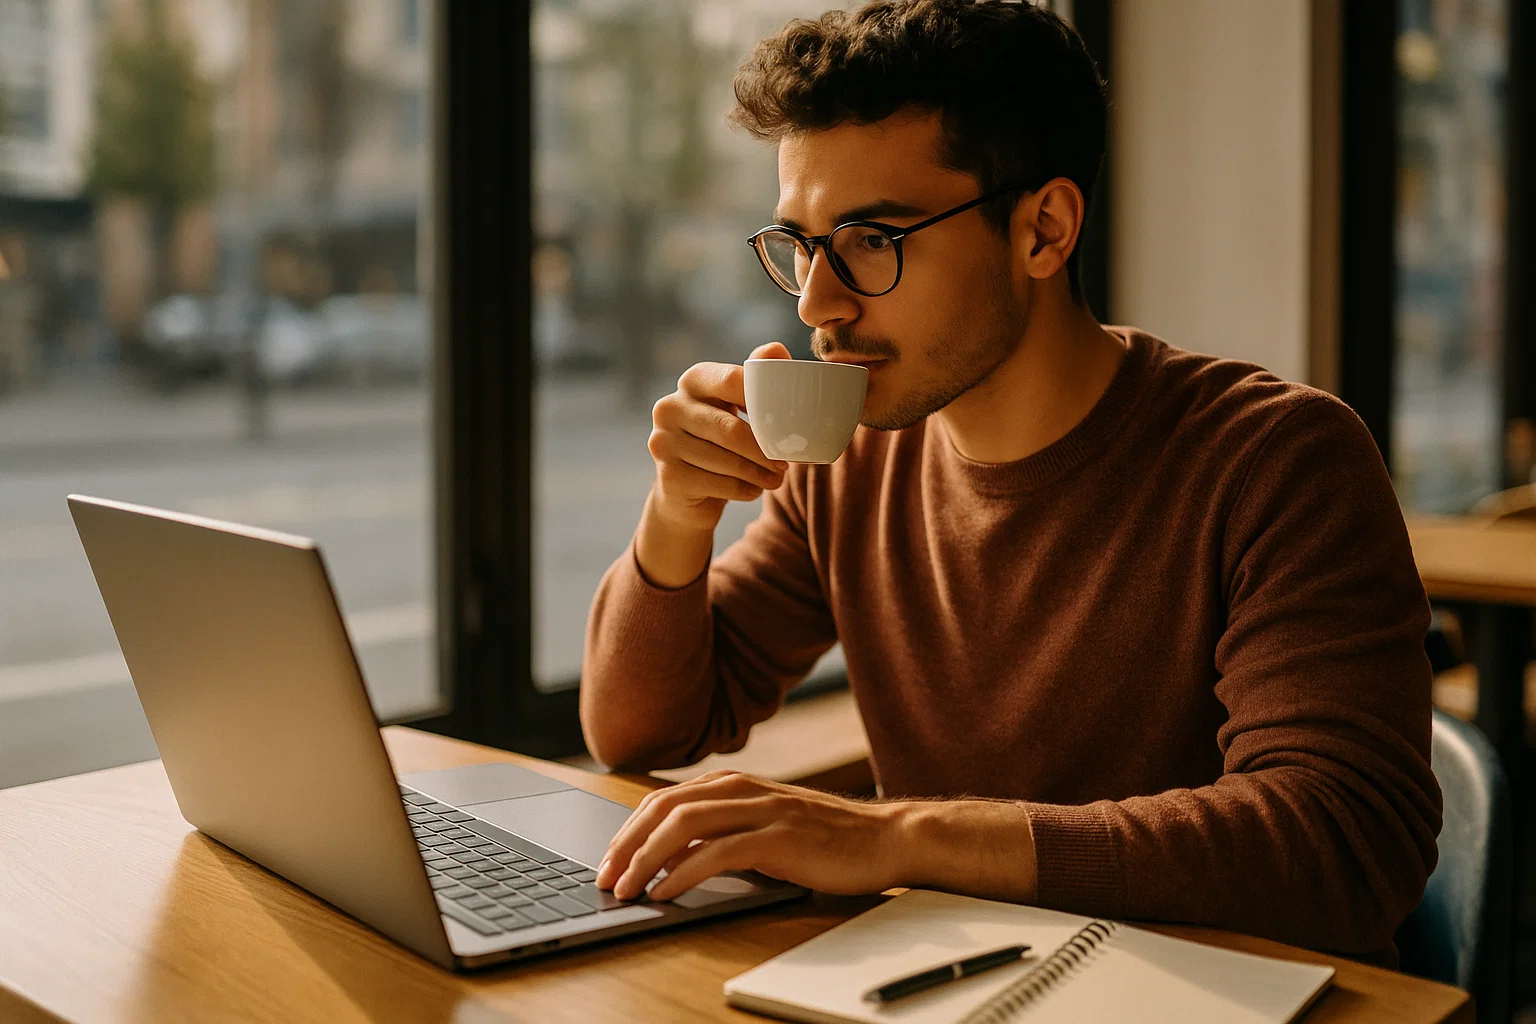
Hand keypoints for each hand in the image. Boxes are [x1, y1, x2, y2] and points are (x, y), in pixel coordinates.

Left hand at [594, 771, 910, 902]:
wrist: (887, 838)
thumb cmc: (827, 840)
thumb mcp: (766, 827)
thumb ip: (723, 833)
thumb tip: (671, 858)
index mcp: (736, 784)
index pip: (665, 799)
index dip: (629, 829)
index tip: (608, 859)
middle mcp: (745, 789)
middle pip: (666, 808)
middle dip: (626, 843)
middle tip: (604, 876)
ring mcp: (764, 810)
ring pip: (686, 825)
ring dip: (646, 858)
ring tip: (626, 887)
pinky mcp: (781, 838)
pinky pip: (720, 853)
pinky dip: (685, 873)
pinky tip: (666, 892)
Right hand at [646, 342, 791, 534]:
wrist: (685, 490)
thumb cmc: (719, 439)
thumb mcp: (736, 405)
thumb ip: (756, 377)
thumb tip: (777, 349)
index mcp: (692, 380)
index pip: (732, 380)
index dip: (763, 401)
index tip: (787, 422)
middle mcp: (670, 406)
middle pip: (730, 429)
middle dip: (764, 449)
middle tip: (786, 462)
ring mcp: (663, 442)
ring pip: (727, 461)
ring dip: (760, 473)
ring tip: (776, 479)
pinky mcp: (668, 476)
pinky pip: (720, 485)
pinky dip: (745, 490)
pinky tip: (754, 489)